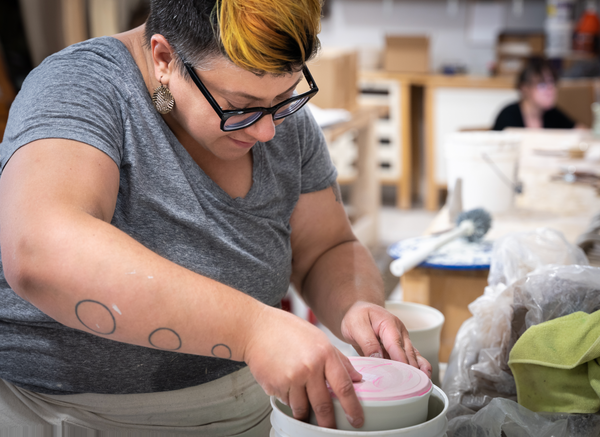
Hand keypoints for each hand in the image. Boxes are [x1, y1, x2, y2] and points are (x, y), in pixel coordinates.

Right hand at [243, 306, 363, 428]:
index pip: (344, 387)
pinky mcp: (276, 385)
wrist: (256, 328)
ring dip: (305, 410)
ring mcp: (291, 378)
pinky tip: (285, 383)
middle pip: (324, 406)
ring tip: (302, 399)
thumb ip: (339, 359)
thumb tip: (356, 378)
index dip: (353, 408)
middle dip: (329, 422)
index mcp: (325, 354)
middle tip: (331, 428)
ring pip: (303, 408)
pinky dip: (289, 399)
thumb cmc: (287, 330)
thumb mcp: (319, 338)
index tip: (357, 420)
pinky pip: (287, 402)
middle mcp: (310, 367)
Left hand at [340, 301, 431, 377]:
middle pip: (407, 352)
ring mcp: (402, 339)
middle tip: (411, 386)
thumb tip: (377, 358)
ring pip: (413, 355)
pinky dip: (417, 366)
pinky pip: (410, 357)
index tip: (404, 375)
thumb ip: (367, 342)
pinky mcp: (400, 346)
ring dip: (419, 368)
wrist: (358, 310)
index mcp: (389, 324)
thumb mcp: (356, 326)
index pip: (396, 345)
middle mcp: (399, 331)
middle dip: (411, 369)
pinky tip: (423, 376)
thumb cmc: (357, 316)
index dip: (400, 361)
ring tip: (425, 382)